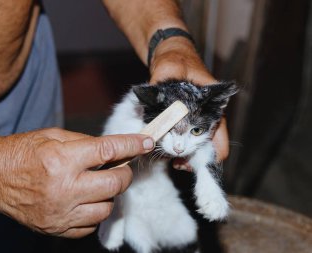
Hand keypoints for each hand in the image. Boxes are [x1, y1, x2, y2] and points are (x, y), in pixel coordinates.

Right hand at [0, 128, 153, 237]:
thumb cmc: (22, 152)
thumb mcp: (53, 136)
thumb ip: (86, 143)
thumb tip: (114, 149)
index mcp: (62, 160)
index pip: (109, 151)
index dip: (132, 145)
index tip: (146, 143)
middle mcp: (63, 188)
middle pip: (114, 184)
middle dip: (124, 173)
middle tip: (121, 166)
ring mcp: (60, 212)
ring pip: (106, 208)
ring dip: (109, 194)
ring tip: (98, 184)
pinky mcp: (55, 228)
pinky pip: (89, 226)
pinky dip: (93, 212)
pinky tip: (85, 200)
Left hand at [149, 36, 228, 161]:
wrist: (171, 53)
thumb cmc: (176, 57)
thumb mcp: (170, 68)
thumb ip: (163, 84)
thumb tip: (153, 102)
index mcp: (212, 102)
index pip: (218, 133)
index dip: (210, 152)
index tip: (193, 160)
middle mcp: (207, 112)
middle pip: (208, 144)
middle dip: (195, 158)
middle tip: (178, 164)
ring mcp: (196, 116)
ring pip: (196, 143)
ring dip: (187, 154)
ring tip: (173, 161)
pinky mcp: (184, 118)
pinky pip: (184, 136)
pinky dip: (178, 145)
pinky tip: (166, 148)